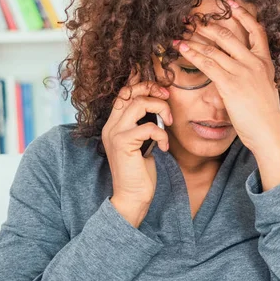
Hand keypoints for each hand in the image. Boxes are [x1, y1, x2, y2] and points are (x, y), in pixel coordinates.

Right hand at [101, 71, 173, 227]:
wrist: (132, 197)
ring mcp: (115, 134)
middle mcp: (111, 126)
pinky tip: (165, 147)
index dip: (141, 83)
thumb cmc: (140, 172)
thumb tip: (159, 108)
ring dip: (160, 109)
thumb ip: (145, 125)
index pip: (123, 93)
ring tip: (168, 123)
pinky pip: (147, 127)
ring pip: (138, 104)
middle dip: (151, 89)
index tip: (161, 88)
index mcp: (114, 124)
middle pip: (129, 92)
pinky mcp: (124, 144)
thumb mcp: (143, 143)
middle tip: (167, 98)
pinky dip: (161, 134)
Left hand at [174, 0, 279, 153]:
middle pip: (229, 35)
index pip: (257, 30)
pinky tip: (181, 49)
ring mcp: (243, 72)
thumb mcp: (265, 90)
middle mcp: (255, 63)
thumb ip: (254, 76)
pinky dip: (192, 54)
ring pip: (214, 49)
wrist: (269, 133)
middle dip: (208, 26)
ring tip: (180, 34)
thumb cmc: (266, 117)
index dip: (243, 14)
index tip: (230, 3)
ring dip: (194, 40)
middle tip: (192, 20)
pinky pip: (207, 64)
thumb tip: (241, 73)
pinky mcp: (230, 84)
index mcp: (266, 63)